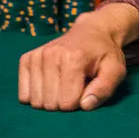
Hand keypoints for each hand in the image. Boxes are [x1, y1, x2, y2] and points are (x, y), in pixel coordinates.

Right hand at [18, 2, 138, 110]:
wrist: (91, 31)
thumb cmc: (105, 54)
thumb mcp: (115, 71)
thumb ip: (104, 89)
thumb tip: (84, 106)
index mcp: (73, 58)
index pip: (67, 103)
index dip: (79, 102)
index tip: (86, 88)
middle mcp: (51, 55)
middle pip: (50, 104)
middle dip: (64, 102)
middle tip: (75, 85)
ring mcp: (36, 56)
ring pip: (35, 101)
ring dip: (50, 99)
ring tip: (63, 83)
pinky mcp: (26, 59)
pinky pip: (23, 94)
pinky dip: (36, 95)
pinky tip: (49, 84)